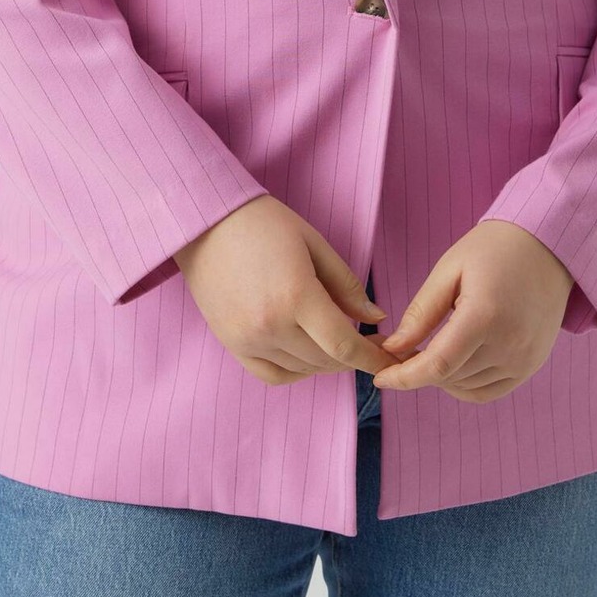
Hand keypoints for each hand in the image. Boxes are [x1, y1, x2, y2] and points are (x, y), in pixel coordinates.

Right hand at [174, 193, 403, 385]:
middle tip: (371, 342)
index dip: (373, 357)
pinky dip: (296, 371)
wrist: (204, 222)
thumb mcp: (314, 244)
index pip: (345, 345)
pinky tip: (309, 357)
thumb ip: (346, 286)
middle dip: (355, 356)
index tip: (392, 359)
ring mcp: (247, 339)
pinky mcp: (231, 344)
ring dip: (327, 361)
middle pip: (326, 360)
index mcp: (296, 296)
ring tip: (339, 340)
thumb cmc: (263, 223)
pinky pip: (272, 374)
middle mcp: (271, 325)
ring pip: (302, 369)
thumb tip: (375, 318)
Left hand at [372, 221, 574, 402]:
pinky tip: (452, 365)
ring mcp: (524, 359)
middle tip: (396, 351)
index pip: (437, 365)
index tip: (380, 377)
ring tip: (425, 351)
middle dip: (416, 371)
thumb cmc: (495, 250)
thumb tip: (392, 348)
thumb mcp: (449, 270)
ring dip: (439, 377)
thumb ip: (421, 313)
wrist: (549, 246)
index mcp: (486, 316)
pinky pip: (488, 391)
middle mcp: (510, 344)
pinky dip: (463, 384)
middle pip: (448, 377)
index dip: (404, 377)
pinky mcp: (531, 366)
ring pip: (465, 387)